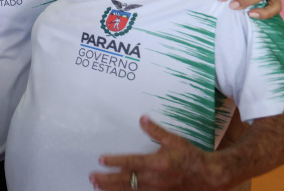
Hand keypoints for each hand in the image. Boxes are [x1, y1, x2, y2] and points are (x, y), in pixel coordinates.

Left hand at [90, 116, 231, 190]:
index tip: (101, 160)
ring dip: (113, 189)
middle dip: (107, 179)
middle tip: (92, 176)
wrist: (210, 176)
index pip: (131, 163)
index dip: (115, 162)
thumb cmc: (191, 156)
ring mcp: (158, 190)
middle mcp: (155, 178)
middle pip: (126, 180)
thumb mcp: (174, 140)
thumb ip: (156, 131)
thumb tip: (142, 119)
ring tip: (98, 186)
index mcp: (157, 163)